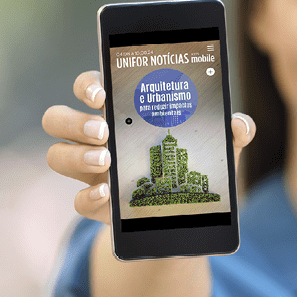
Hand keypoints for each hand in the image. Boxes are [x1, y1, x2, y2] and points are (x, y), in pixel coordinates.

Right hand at [42, 70, 255, 224]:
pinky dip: (88, 197)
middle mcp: (97, 136)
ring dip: (76, 156)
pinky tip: (109, 194)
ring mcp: (92, 171)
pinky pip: (77, 201)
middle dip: (74, 121)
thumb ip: (231, 132)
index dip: (87, 85)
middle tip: (104, 130)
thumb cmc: (197, 161)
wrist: (190, 210)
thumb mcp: (218, 146)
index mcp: (120, 110)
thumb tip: (240, 125)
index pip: (88, 86)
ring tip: (106, 160)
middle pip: (57, 118)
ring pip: (57, 156)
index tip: (103, 94)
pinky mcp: (98, 204)